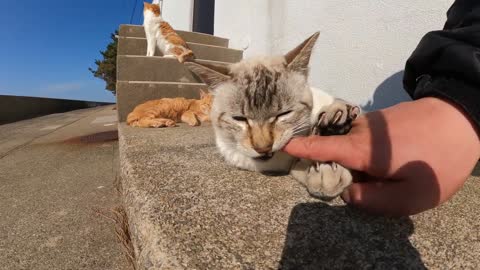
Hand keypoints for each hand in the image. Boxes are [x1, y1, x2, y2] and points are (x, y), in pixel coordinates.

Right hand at [284, 97, 479, 215]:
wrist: (463, 117)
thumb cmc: (437, 160)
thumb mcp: (411, 196)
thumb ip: (373, 201)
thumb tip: (346, 193)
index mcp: (361, 151)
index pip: (321, 150)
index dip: (299, 149)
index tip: (278, 145)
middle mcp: (359, 133)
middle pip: (335, 155)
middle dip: (343, 172)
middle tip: (373, 186)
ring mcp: (369, 123)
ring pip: (352, 149)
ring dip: (362, 165)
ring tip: (392, 174)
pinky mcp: (380, 120)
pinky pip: (364, 141)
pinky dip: (370, 154)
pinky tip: (397, 160)